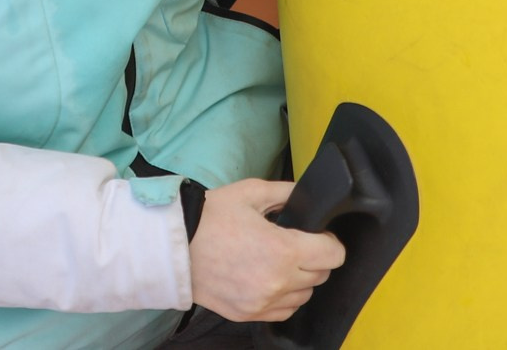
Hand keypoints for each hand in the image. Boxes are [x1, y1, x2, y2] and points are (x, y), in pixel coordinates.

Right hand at [188, 178, 345, 322]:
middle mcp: (277, 282)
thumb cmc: (210, 217)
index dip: (330, 241)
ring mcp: (262, 302)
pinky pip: (284, 311)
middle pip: (321, 275)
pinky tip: (269, 279)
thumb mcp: (250, 193)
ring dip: (301, 279)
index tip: (318, 235)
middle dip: (315, 257)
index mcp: (283, 250)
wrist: (173, 247)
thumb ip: (286, 192)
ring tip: (280, 261)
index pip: (333, 255)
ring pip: (304, 295)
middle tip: (296, 243)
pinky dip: (284, 297)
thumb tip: (308, 195)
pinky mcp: (248, 315)